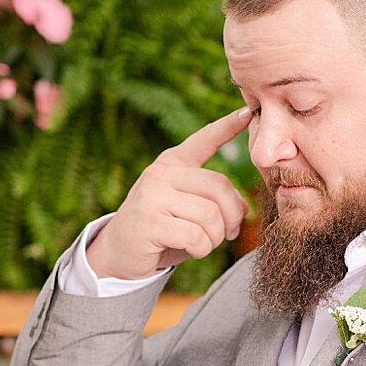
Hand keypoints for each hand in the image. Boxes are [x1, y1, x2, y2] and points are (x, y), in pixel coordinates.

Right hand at [87, 108, 251, 279]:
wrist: (118, 253)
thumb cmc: (161, 230)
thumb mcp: (185, 207)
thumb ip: (211, 199)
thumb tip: (244, 207)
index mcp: (172, 164)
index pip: (204, 139)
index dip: (227, 126)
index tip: (246, 112)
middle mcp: (162, 173)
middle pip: (220, 187)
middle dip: (232, 216)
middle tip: (227, 233)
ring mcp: (152, 196)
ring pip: (210, 215)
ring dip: (215, 237)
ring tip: (204, 243)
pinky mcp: (149, 222)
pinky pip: (196, 236)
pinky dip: (202, 249)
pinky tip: (192, 250)